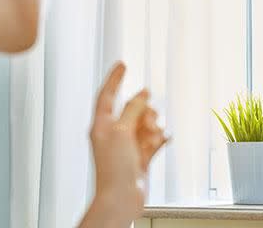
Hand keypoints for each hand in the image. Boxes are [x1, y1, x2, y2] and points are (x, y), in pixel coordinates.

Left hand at [80, 62, 167, 227]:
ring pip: (145, 124)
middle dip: (144, 112)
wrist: (121, 198)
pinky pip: (153, 140)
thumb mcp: (122, 131)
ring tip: (152, 137)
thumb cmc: (113, 169)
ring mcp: (127, 145)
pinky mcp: (139, 156)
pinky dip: (157, 140)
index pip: (107, 94)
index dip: (115, 78)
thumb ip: (133, 109)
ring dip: (152, 128)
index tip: (122, 64)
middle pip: (132, 109)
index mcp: (101, 124)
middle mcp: (113, 133)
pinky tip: (160, 141)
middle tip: (148, 120)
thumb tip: (142, 94)